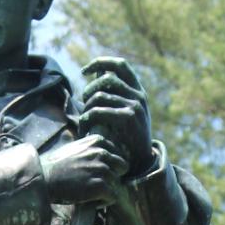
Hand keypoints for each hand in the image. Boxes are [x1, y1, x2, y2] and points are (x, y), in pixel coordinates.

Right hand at [41, 134, 126, 203]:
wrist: (43, 179)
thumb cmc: (55, 166)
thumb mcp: (75, 147)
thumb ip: (90, 149)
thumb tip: (101, 156)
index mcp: (97, 141)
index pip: (116, 153)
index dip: (110, 165)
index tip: (98, 172)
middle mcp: (102, 153)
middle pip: (122, 167)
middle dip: (114, 175)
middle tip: (100, 184)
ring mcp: (102, 170)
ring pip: (117, 183)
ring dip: (106, 190)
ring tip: (91, 194)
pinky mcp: (100, 186)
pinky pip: (113, 197)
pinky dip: (104, 202)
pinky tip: (92, 202)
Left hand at [79, 57, 154, 176]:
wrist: (141, 162)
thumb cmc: (129, 137)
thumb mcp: (126, 112)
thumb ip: (115, 94)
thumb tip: (98, 74)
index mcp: (138, 90)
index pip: (119, 65)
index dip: (100, 63)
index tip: (84, 71)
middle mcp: (138, 95)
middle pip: (106, 78)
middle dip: (89, 88)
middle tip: (83, 102)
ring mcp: (135, 105)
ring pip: (100, 95)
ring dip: (86, 106)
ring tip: (83, 119)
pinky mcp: (128, 118)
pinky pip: (100, 110)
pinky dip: (88, 117)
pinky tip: (85, 126)